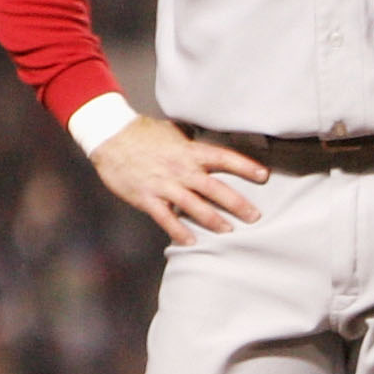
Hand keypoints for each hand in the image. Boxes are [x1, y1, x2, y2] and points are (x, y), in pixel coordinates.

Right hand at [91, 117, 268, 244]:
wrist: (110, 137)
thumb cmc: (143, 134)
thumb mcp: (173, 132)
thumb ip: (193, 142)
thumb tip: (211, 143)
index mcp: (190, 151)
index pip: (224, 158)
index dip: (245, 167)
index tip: (264, 176)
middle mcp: (181, 169)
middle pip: (215, 188)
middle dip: (237, 203)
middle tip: (255, 216)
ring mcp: (164, 185)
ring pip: (194, 206)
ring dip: (214, 220)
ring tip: (229, 231)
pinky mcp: (147, 198)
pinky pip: (166, 218)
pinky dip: (179, 231)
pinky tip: (192, 241)